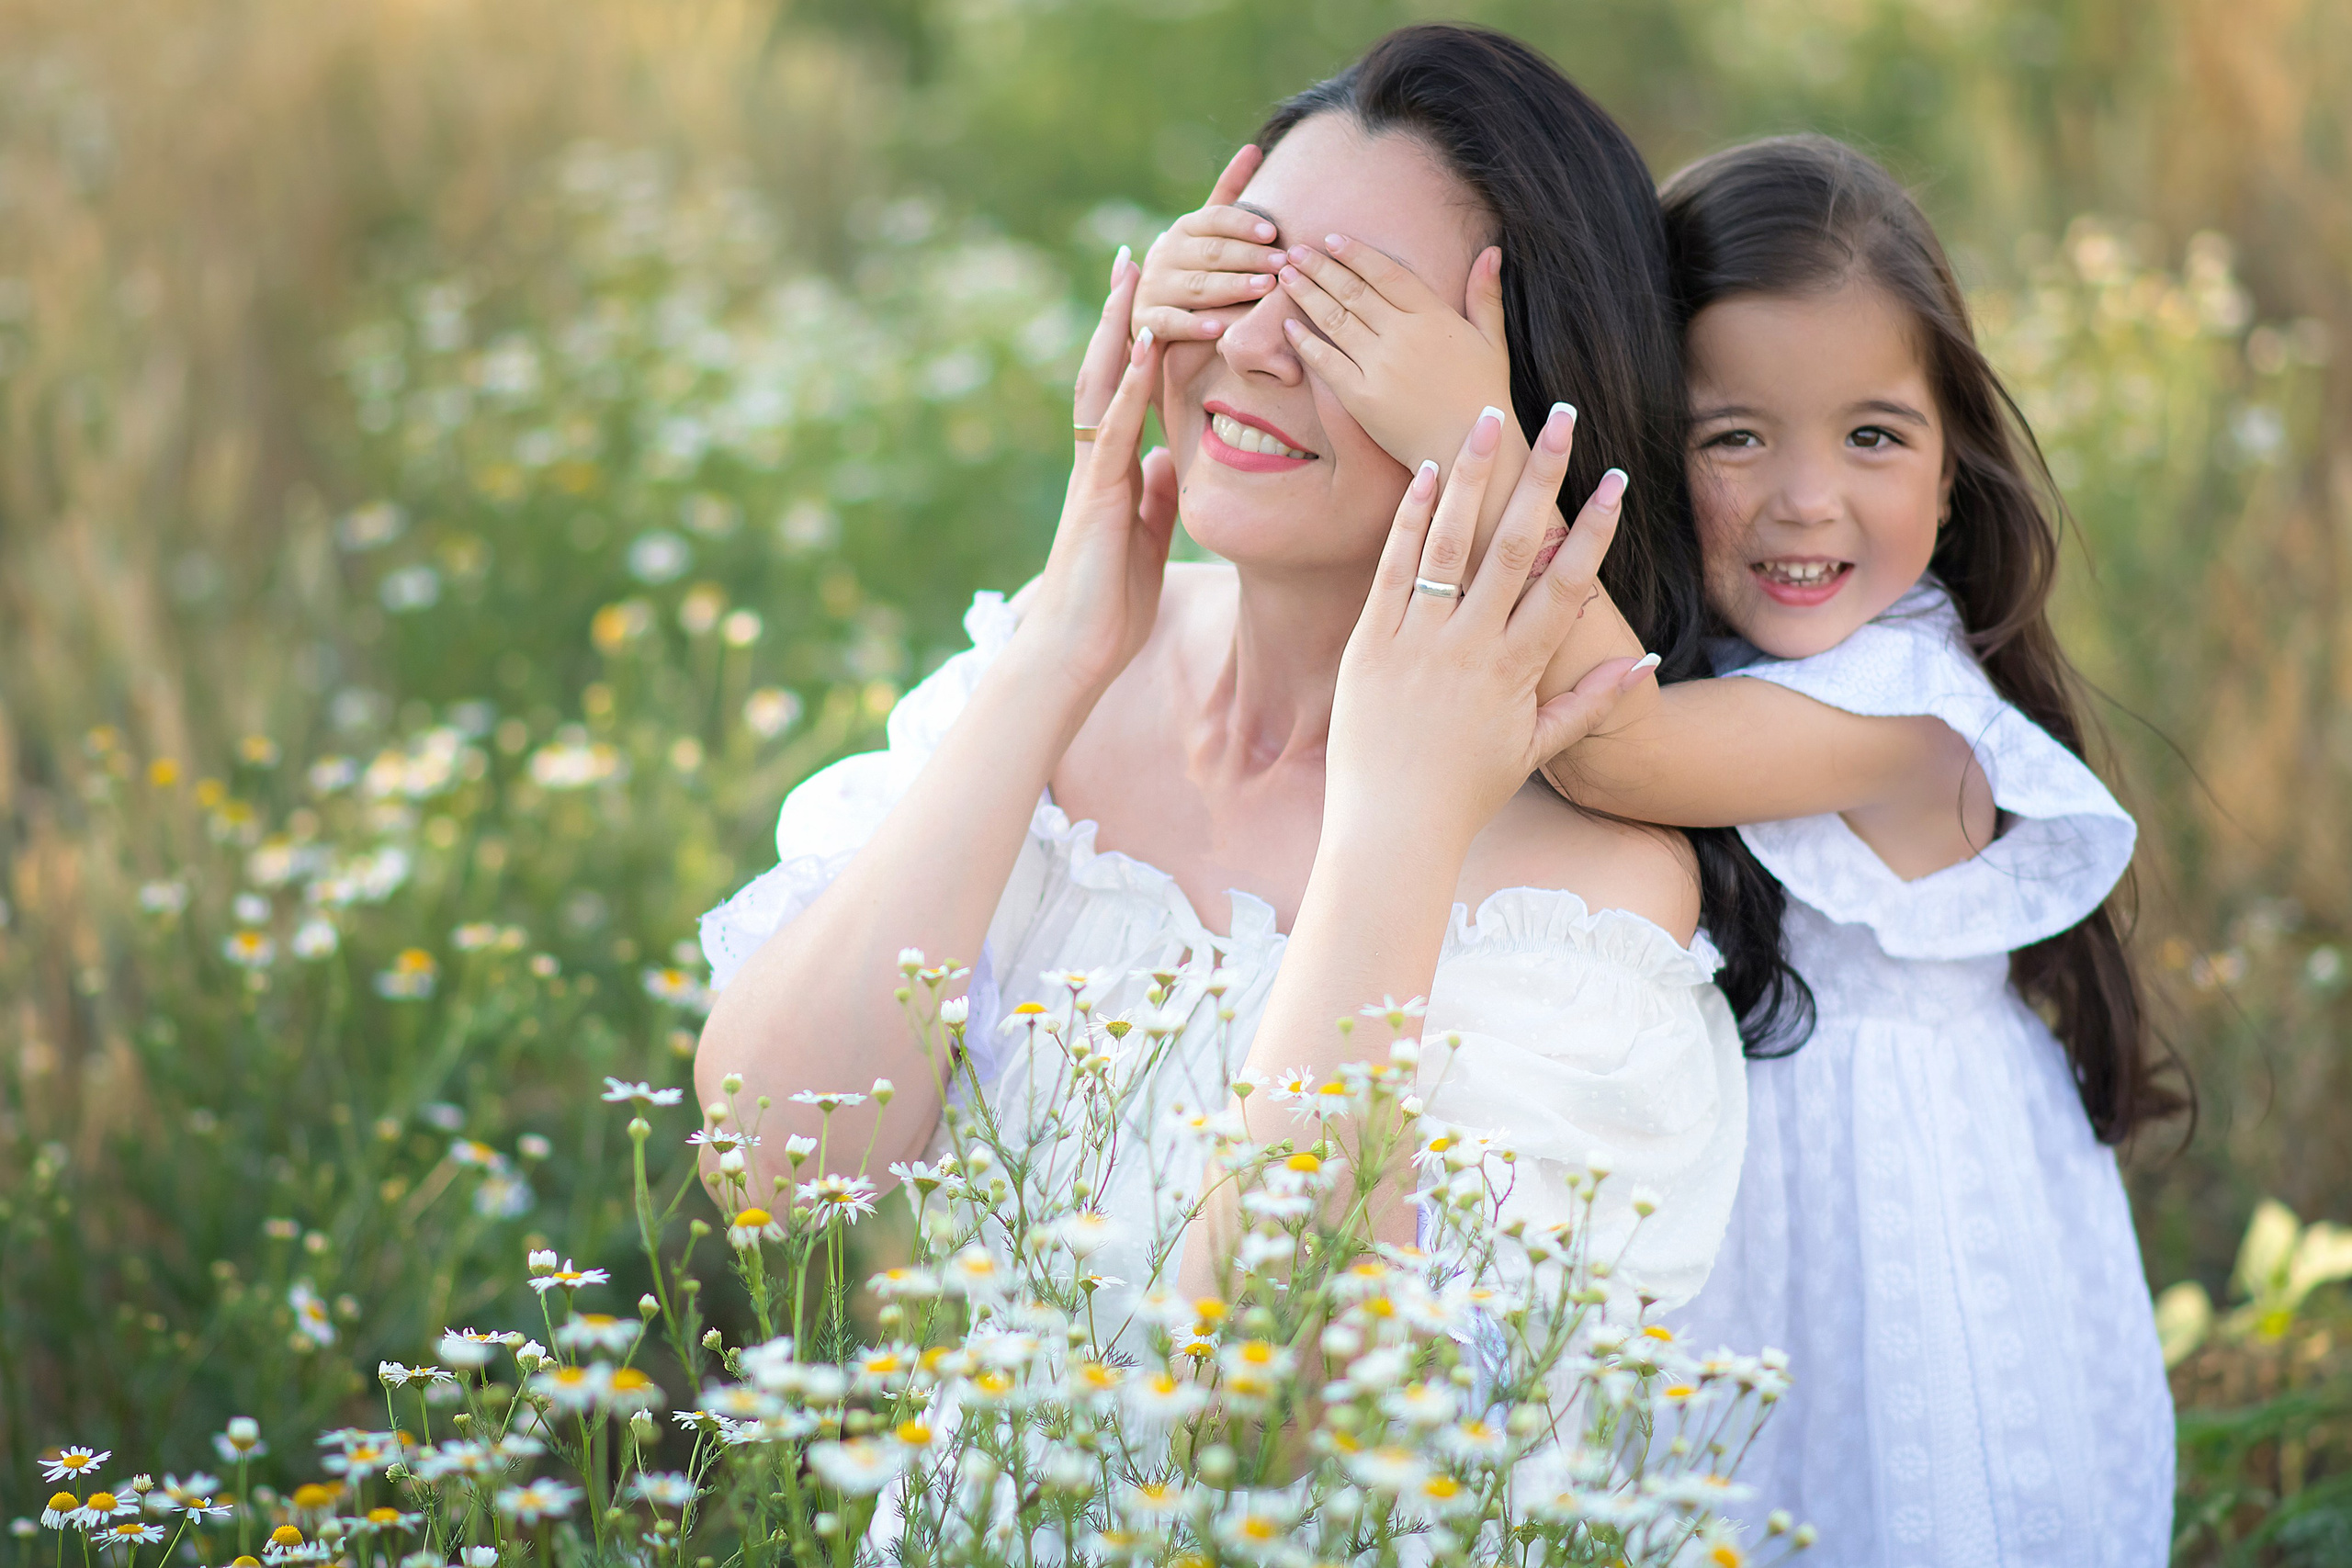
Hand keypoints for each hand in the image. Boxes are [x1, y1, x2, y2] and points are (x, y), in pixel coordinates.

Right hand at [1013, 253, 1177, 695]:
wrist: (1077, 653)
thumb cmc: (1109, 606)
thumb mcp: (1146, 537)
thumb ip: (1153, 495)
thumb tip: (1166, 459)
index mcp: (1113, 467)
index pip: (1126, 390)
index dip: (1139, 340)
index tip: (1154, 291)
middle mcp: (1097, 458)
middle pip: (1107, 369)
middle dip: (1122, 312)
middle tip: (1138, 252)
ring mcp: (1093, 472)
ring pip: (1103, 384)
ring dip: (1119, 327)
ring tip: (1136, 271)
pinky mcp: (1096, 493)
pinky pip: (1114, 428)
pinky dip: (1129, 385)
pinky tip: (1143, 346)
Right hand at [1131, 145, 1291, 343]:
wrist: (1152, 308)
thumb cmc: (1192, 266)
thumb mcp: (1207, 230)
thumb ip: (1229, 194)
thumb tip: (1254, 148)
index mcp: (1185, 228)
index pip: (1214, 219)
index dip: (1243, 224)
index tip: (1273, 231)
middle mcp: (1166, 253)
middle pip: (1211, 252)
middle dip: (1248, 257)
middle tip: (1281, 262)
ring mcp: (1155, 287)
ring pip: (1196, 286)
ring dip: (1231, 287)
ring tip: (1264, 288)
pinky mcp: (1148, 320)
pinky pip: (1171, 323)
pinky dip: (1193, 326)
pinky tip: (1219, 329)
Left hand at [1275, 235, 1515, 475]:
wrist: (1469, 450)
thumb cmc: (1483, 396)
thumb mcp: (1492, 340)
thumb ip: (1485, 294)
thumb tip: (1491, 250)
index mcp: (1434, 316)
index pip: (1386, 273)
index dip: (1356, 254)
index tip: (1332, 239)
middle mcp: (1403, 335)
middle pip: (1353, 291)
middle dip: (1320, 268)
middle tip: (1295, 252)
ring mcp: (1380, 366)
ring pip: (1334, 320)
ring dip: (1306, 295)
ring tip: (1285, 277)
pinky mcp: (1361, 397)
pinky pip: (1326, 362)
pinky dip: (1304, 341)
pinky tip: (1288, 324)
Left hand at [1325, 403, 1655, 849]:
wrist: (1391, 828)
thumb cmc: (1464, 794)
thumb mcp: (1535, 750)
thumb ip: (1589, 704)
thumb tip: (1644, 665)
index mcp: (1516, 670)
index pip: (1566, 585)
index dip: (1593, 530)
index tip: (1615, 480)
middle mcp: (1470, 647)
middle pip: (1514, 546)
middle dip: (1542, 478)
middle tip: (1561, 419)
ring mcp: (1417, 641)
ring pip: (1450, 543)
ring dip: (1470, 476)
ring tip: (1485, 419)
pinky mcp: (1369, 642)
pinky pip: (1392, 569)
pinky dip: (1409, 520)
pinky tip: (1423, 473)